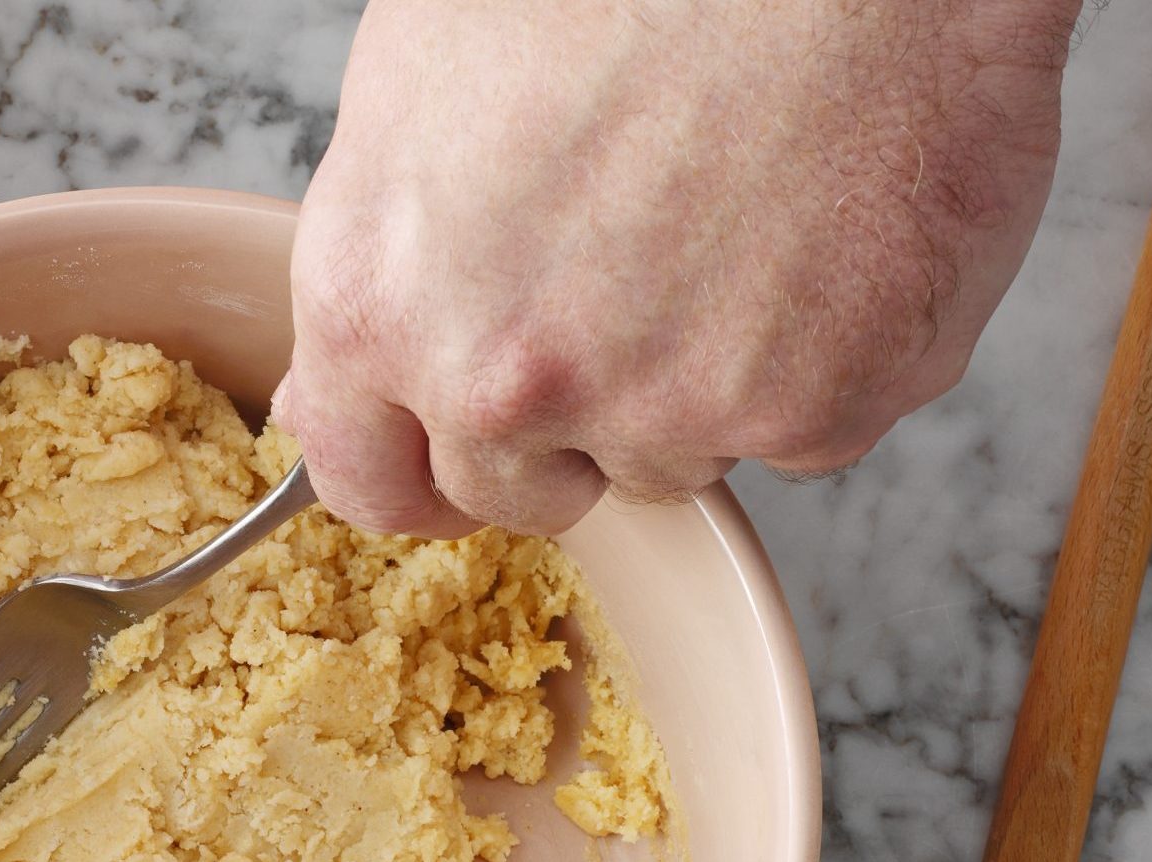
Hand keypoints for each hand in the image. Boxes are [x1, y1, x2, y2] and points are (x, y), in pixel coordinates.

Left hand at [282, 0, 1077, 536]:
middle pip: (521, 491)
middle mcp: (502, 381)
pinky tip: (822, 233)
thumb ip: (378, 263)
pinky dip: (819, 357)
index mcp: (380, 302)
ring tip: (735, 217)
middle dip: (564, 421)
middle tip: (629, 280)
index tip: (461, 444)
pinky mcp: (808, 411)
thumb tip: (328, 391)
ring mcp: (660, 410)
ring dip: (695, 381)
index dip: (422, 464)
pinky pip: (799, 431)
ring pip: (668, 459)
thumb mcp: (422, 80)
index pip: (370, 483)